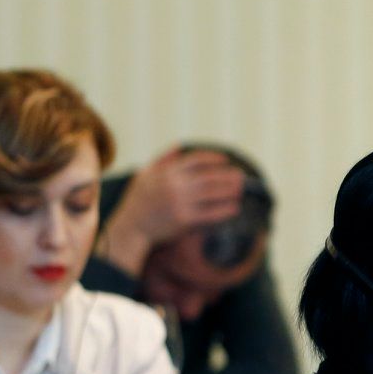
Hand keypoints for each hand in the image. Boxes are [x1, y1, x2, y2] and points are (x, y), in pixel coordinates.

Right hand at [100, 148, 244, 274]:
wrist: (131, 227)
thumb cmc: (138, 200)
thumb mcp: (144, 175)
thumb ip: (162, 160)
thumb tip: (179, 146)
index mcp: (167, 172)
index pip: (196, 160)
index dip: (213, 158)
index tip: (225, 160)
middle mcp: (174, 185)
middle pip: (208, 176)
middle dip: (227, 175)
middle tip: (241, 176)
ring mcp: (179, 202)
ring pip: (211, 194)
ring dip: (229, 191)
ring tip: (241, 190)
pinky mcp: (183, 219)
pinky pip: (209, 213)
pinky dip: (224, 210)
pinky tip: (234, 209)